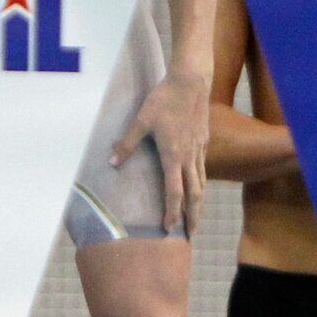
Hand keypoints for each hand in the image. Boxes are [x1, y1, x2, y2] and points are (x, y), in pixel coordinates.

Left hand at [113, 70, 208, 233]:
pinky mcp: (204, 142)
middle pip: (194, 195)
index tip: (169, 228)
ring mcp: (199, 150)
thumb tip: (112, 162)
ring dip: (199, 203)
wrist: (191, 81)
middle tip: (190, 234)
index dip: (172, 212)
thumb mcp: (141, 120)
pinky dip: (201, 185)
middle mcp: (189, 157)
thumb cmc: (164, 99)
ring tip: (196, 217)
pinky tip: (197, 187)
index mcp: (173, 155)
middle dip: (193, 216)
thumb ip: (127, 143)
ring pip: (202, 184)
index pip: (174, 191)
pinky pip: (203, 170)